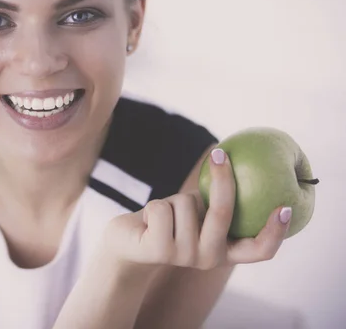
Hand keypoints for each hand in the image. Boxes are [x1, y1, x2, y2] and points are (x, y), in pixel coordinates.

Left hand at [102, 148, 291, 271]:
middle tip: (219, 154)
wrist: (127, 244)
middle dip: (222, 180)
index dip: (275, 232)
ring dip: (173, 200)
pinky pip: (162, 208)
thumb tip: (235, 159)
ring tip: (165, 214)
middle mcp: (208, 259)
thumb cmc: (168, 222)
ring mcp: (183, 257)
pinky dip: (154, 204)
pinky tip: (147, 220)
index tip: (285, 206)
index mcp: (224, 252)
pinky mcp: (158, 250)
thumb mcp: (195, 214)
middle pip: (223, 214)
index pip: (258, 250)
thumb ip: (215, 202)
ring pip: (186, 205)